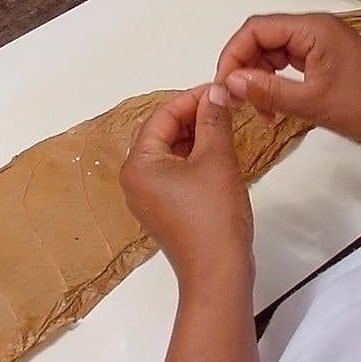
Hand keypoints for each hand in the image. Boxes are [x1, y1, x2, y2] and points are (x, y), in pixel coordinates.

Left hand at [120, 84, 254, 288]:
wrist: (218, 273)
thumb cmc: (214, 217)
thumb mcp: (216, 160)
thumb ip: (214, 120)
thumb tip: (216, 92)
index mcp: (138, 164)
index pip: (162, 116)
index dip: (192, 98)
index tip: (220, 88)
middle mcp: (135, 179)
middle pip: (162, 132)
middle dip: (193, 116)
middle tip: (224, 103)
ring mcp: (148, 196)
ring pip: (170, 151)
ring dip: (195, 135)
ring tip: (225, 122)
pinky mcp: (164, 208)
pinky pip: (175, 171)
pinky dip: (194, 156)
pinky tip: (219, 148)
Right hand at [215, 13, 360, 144]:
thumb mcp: (312, 103)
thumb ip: (268, 91)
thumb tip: (231, 83)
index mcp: (313, 28)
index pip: (256, 29)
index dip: (234, 55)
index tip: (225, 84)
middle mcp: (315, 27)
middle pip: (262, 37)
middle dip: (245, 67)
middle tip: (238, 100)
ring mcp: (320, 41)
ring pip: (273, 51)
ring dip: (260, 77)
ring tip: (260, 109)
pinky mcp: (325, 55)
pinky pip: (289, 61)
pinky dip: (276, 81)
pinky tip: (275, 104)